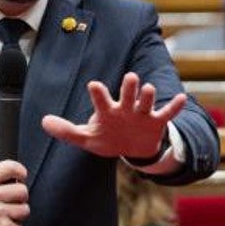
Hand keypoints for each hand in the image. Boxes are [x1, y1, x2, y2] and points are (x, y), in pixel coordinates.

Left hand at [41, 72, 185, 158]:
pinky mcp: (156, 122)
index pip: (101, 101)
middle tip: (130, 77)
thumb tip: (43, 122)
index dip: (99, 94)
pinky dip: (174, 107)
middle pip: (127, 94)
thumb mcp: (86, 138)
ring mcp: (142, 114)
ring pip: (147, 102)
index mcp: (107, 111)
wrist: (133, 148)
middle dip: (129, 87)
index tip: (94, 85)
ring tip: (149, 88)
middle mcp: (125, 108)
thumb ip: (66, 131)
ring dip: (148, 96)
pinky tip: (181, 98)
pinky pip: (167, 113)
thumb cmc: (107, 138)